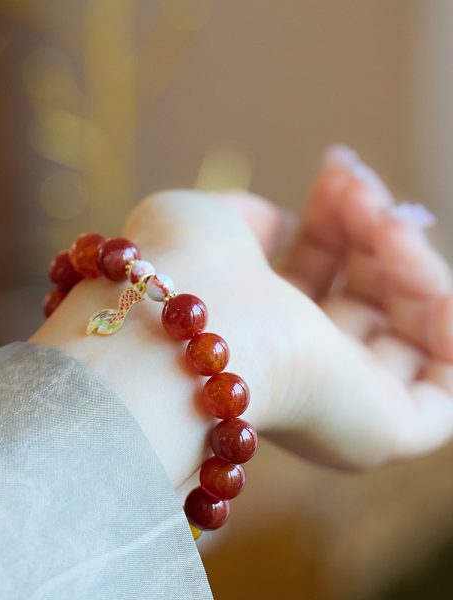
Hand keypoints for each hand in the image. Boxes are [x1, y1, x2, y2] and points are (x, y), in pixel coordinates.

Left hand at [31, 149, 452, 484]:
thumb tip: (280, 221)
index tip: (339, 170)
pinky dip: (449, 328)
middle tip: (358, 187)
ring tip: (385, 221)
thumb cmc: (182, 270)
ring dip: (406, 262)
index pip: (318, 272)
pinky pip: (443, 392)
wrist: (178, 327)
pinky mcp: (376, 433)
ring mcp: (337, 402)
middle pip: (365, 295)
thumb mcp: (208, 222)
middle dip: (370, 229)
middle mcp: (296, 366)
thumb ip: (249, 220)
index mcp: (256, 325)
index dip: (337, 218)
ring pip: (408, 331)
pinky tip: (431, 279)